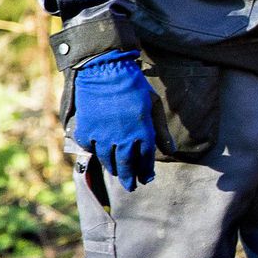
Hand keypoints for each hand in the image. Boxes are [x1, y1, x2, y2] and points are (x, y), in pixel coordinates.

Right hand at [70, 52, 158, 188]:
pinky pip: (90, 148)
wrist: (105, 70)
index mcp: (142, 132)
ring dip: (113, 168)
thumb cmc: (134, 87)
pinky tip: (99, 153)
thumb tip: (171, 151)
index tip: (146, 178)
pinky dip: (95, 152)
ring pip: (107, 160)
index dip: (146, 171)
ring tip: (117, 172)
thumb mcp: (154, 106)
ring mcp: (102, 136)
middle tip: (131, 186)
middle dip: (129, 178)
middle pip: (125, 166)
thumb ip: (160, 131)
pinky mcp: (86, 130)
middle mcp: (122, 138)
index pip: (145, 160)